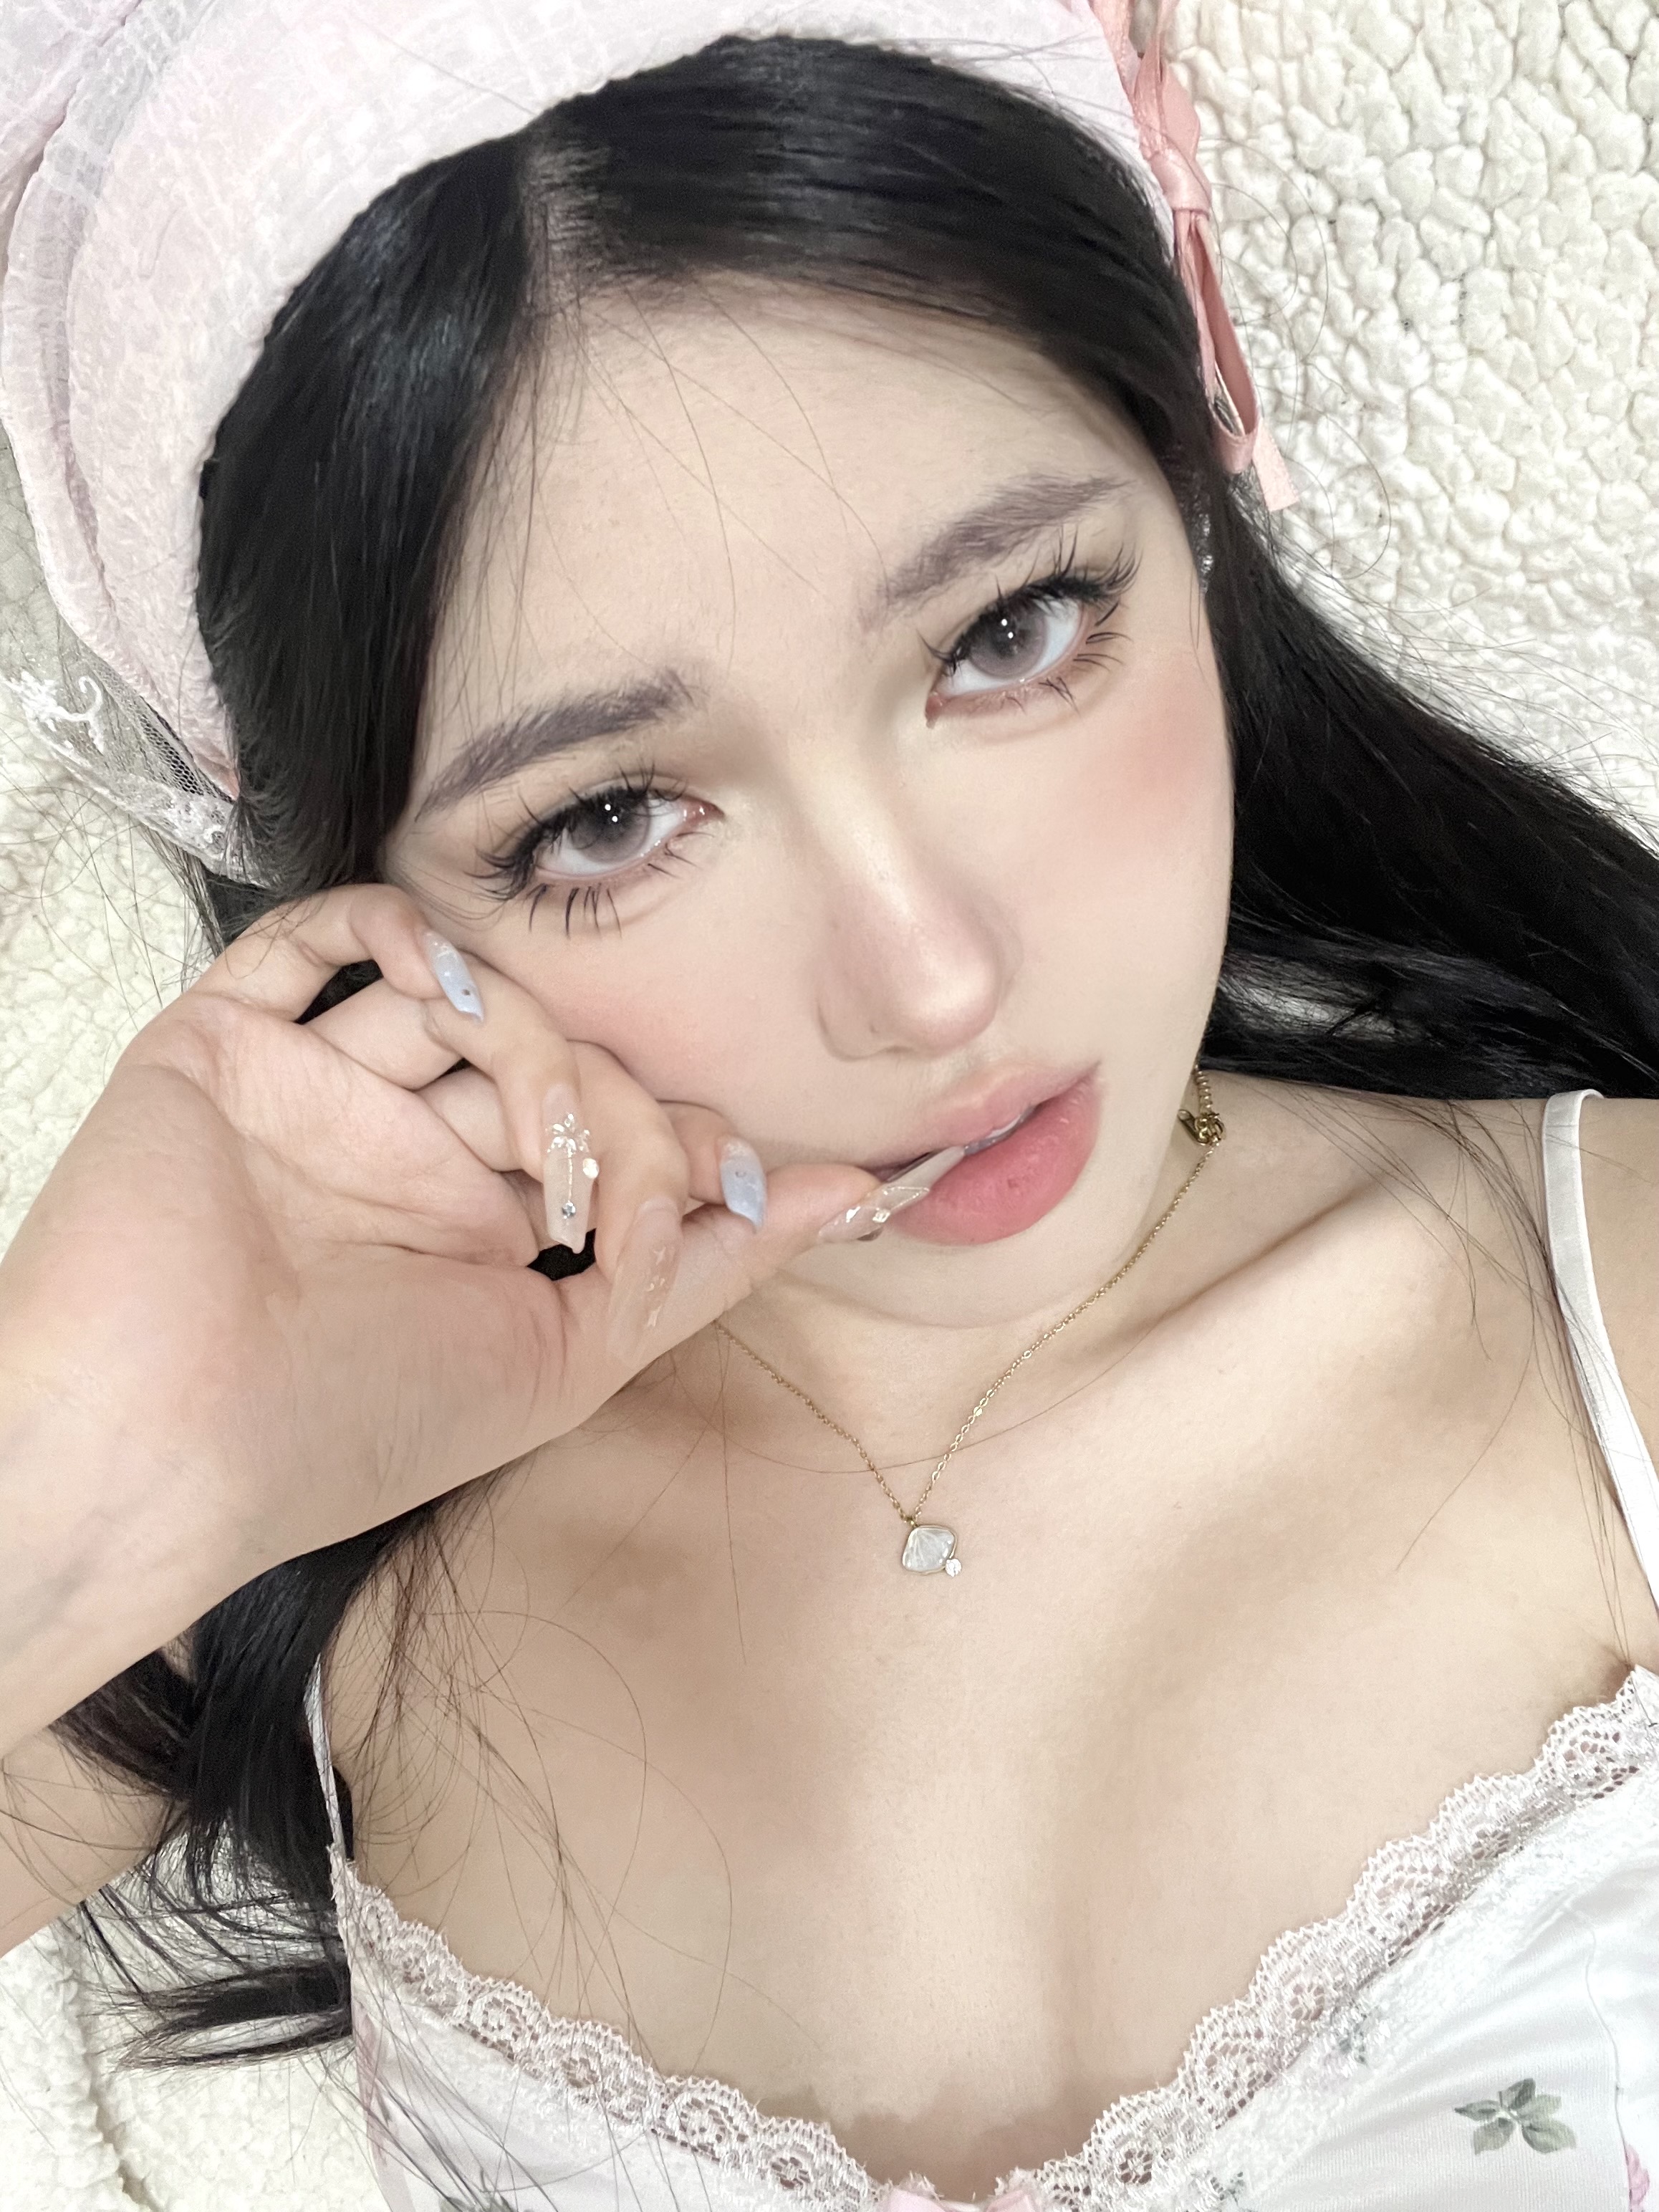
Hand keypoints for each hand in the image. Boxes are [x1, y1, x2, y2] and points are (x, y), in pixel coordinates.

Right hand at [0, 884, 873, 1733]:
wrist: (161, 1448)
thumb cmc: (356, 1427)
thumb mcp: (567, 1359)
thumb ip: (696, 1266)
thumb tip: (854, 1195)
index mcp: (477, 1229)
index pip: (609, 1132)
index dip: (688, 1142)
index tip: (767, 1177)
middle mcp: (402, 1153)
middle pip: (551, 1059)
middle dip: (624, 1107)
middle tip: (626, 1185)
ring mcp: (317, 1094)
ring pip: (459, 995)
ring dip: (531, 1041)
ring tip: (543, 1136)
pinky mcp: (221, 1047)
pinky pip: (311, 943)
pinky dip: (392, 933)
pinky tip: (445, 982)